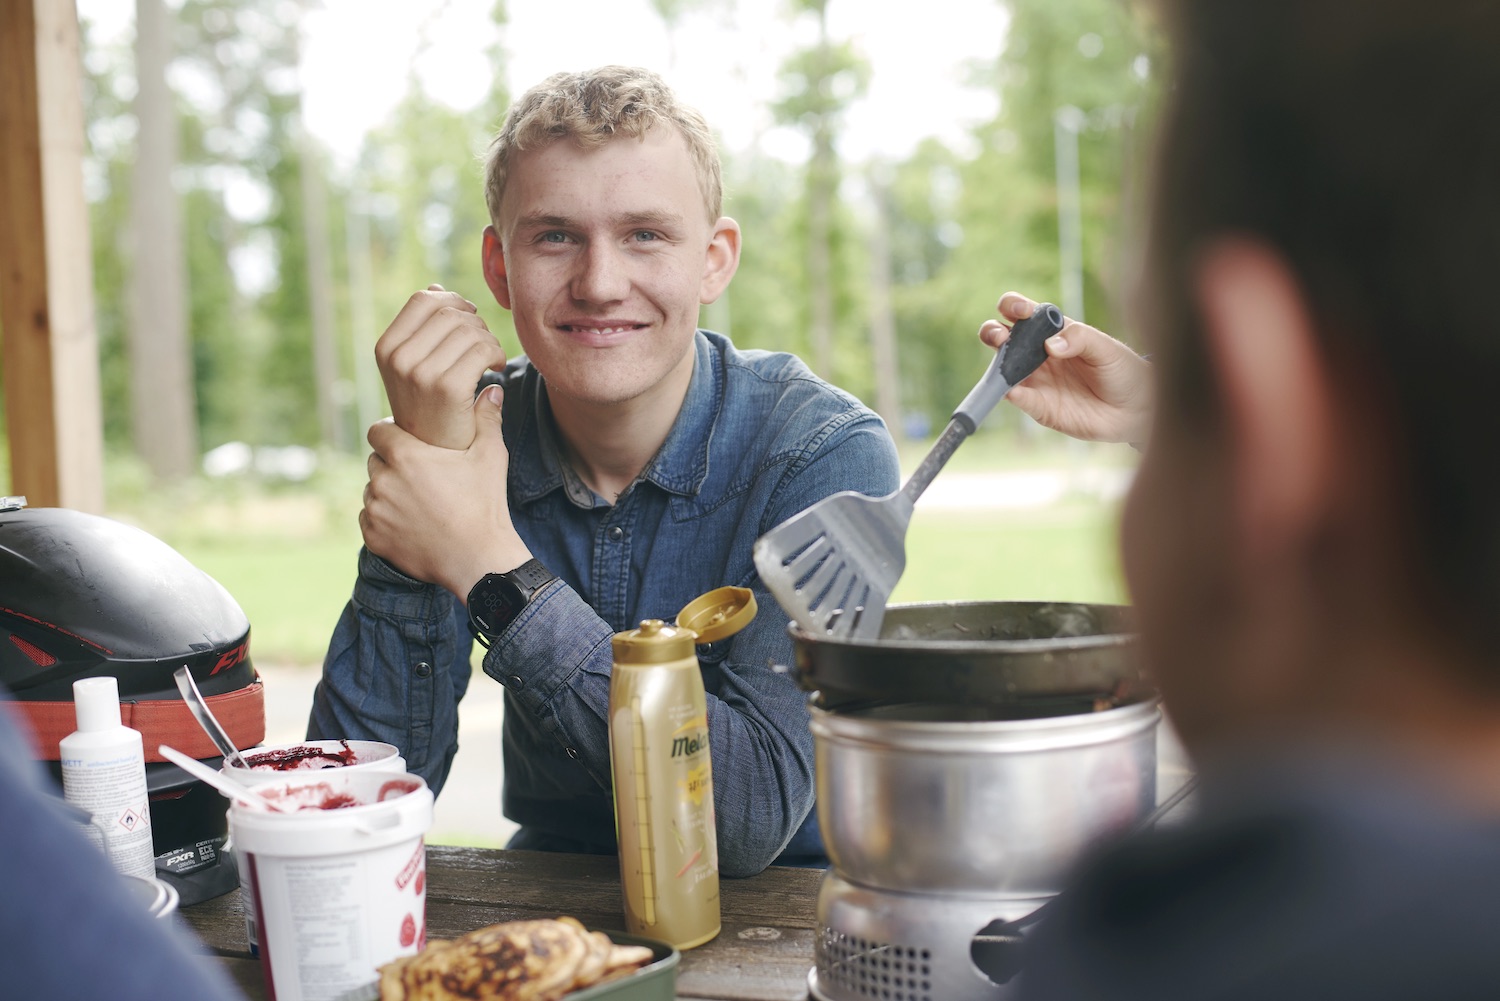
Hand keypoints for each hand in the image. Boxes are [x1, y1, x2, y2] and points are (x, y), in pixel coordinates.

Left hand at [360, 385, 531, 598]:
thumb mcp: (490, 457)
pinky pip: (370, 519)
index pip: (379, 430)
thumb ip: (486, 418)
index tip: (409, 442)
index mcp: (405, 455)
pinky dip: (385, 520)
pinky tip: (412, 524)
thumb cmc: (485, 504)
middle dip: (393, 464)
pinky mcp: (373, 537)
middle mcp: (383, 480)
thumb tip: (493, 389)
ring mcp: (375, 511)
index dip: (393, 433)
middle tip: (421, 477)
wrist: (479, 559)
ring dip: (389, 492)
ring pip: (373, 490)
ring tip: (419, 503)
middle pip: (375, 460)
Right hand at [374, 285, 508, 449]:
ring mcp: (420, 373)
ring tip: (490, 358)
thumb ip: (425, 328)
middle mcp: (399, 358)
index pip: (424, 300)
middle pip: (450, 313)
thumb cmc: (431, 406)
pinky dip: (497, 354)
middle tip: (484, 344)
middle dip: (475, 323)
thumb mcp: (417, 364)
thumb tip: (437, 288)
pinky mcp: (448, 388)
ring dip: (489, 340)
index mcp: (387, 348)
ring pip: (470, 329)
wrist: (437, 454)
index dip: (453, 302)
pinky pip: (484, 349)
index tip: (469, 317)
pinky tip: (496, 368)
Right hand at [979, 292, 1153, 443]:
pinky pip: (1018, 398)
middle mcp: (1036, 354)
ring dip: (996, 364)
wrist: (1135, 409)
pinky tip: (1013, 391)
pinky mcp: (1038, 406)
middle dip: (992, 332)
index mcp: (1052, 331)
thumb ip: (1080, 338)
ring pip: (1001, 368)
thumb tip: (1050, 345)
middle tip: (1001, 337)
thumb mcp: (1106, 347)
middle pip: (1000, 337)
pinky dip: (1011, 394)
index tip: (1020, 311)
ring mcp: (1035, 380)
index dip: (1014, 306)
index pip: (1023, 313)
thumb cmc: (1122, 371)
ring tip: (1003, 364)